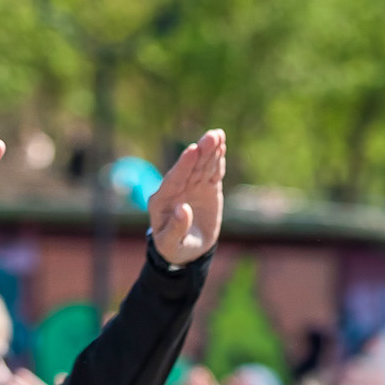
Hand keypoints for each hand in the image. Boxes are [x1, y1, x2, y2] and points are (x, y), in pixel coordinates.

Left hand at [147, 129, 225, 265]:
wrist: (186, 250)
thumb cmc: (174, 247)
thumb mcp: (170, 243)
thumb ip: (175, 228)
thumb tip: (182, 209)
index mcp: (163, 199)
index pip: (174, 178)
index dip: (184, 164)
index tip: (192, 149)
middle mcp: (177, 188)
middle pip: (191, 167)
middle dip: (201, 151)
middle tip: (211, 136)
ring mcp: (192, 186)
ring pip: (202, 166)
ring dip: (211, 150)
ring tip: (218, 134)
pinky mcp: (206, 188)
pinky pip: (212, 172)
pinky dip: (217, 160)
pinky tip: (222, 145)